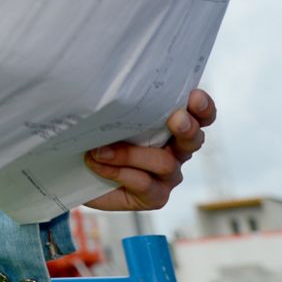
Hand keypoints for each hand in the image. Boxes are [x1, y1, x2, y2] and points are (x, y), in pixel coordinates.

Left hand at [85, 88, 215, 211]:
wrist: (79, 174)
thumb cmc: (99, 137)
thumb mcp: (108, 116)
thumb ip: (119, 104)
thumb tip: (111, 85)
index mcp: (173, 125)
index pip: (199, 114)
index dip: (203, 106)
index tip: (194, 97)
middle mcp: (177, 150)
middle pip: (194, 139)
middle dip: (187, 127)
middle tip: (176, 119)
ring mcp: (168, 176)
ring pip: (165, 162)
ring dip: (131, 154)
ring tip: (101, 150)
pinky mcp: (156, 196)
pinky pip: (144, 183)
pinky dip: (118, 172)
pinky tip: (98, 164)